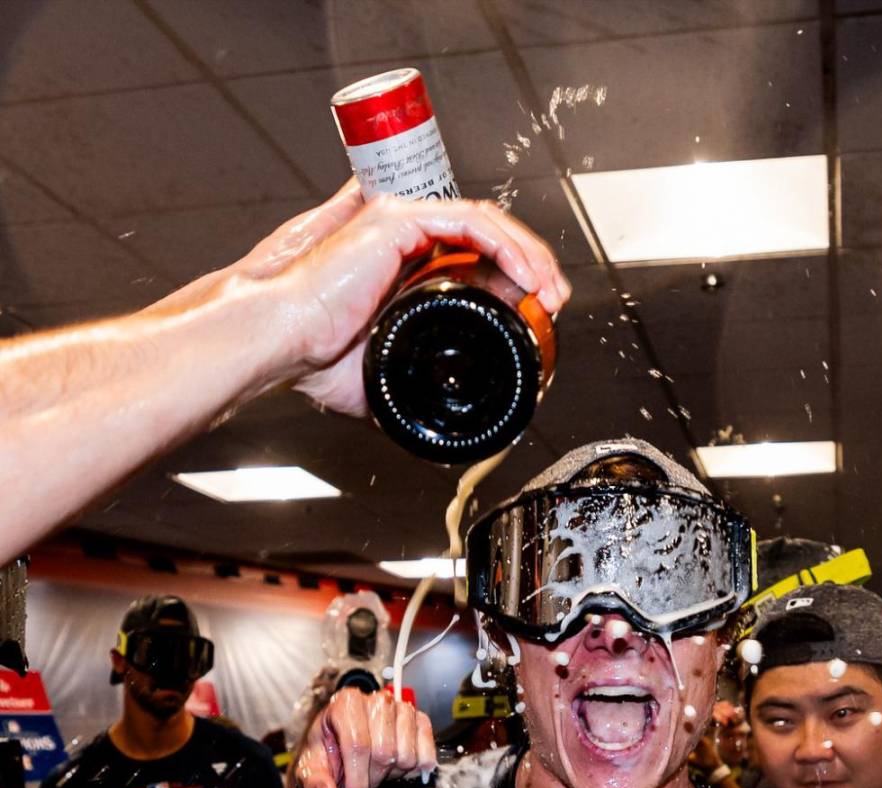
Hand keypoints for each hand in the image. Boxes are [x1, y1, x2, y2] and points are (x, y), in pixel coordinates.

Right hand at [212, 181, 569, 413]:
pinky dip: (507, 245)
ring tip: (551, 290)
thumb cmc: (310, 353)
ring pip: (487, 223)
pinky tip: (528, 275)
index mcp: (402, 265)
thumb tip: (423, 429)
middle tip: (554, 302)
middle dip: (531, 265)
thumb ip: (403, 389)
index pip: (472, 255)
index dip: (512, 277)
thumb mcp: (376, 378)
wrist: (282, 341)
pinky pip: (470, 222)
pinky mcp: (397, 220)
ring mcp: (401, 223)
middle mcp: (403, 237)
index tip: (537, 310)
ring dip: (529, 254)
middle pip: (487, 236)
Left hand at [293, 684, 436, 787]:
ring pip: (406, 754)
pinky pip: (427, 750)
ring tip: (379, 771)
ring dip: (393, 773)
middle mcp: (376, 700)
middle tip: (365, 783)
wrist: (346, 748)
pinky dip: (416, 767)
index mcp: (345, 704)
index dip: (358, 781)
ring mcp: (401, 708)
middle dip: (374, 778)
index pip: (358, 744)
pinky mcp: (419, 719)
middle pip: (384, 752)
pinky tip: (399, 768)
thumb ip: (315, 784)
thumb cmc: (328, 754)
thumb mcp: (310, 770)